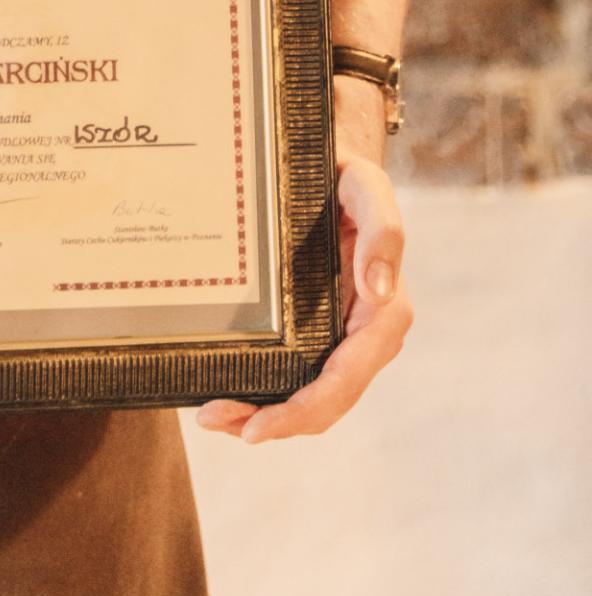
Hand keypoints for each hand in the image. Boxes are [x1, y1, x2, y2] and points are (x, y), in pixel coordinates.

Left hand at [196, 135, 411, 444]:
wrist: (329, 168)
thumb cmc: (348, 178)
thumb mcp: (368, 188)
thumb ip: (383, 231)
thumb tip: (379, 292)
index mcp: (383, 314)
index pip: (346, 378)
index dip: (305, 410)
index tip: (259, 427)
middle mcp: (363, 335)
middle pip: (323, 400)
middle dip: (275, 421)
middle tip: (215, 421)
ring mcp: (338, 337)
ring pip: (307, 396)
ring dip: (262, 414)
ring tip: (211, 415)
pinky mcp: (315, 331)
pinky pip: (294, 374)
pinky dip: (262, 391)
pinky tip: (226, 392)